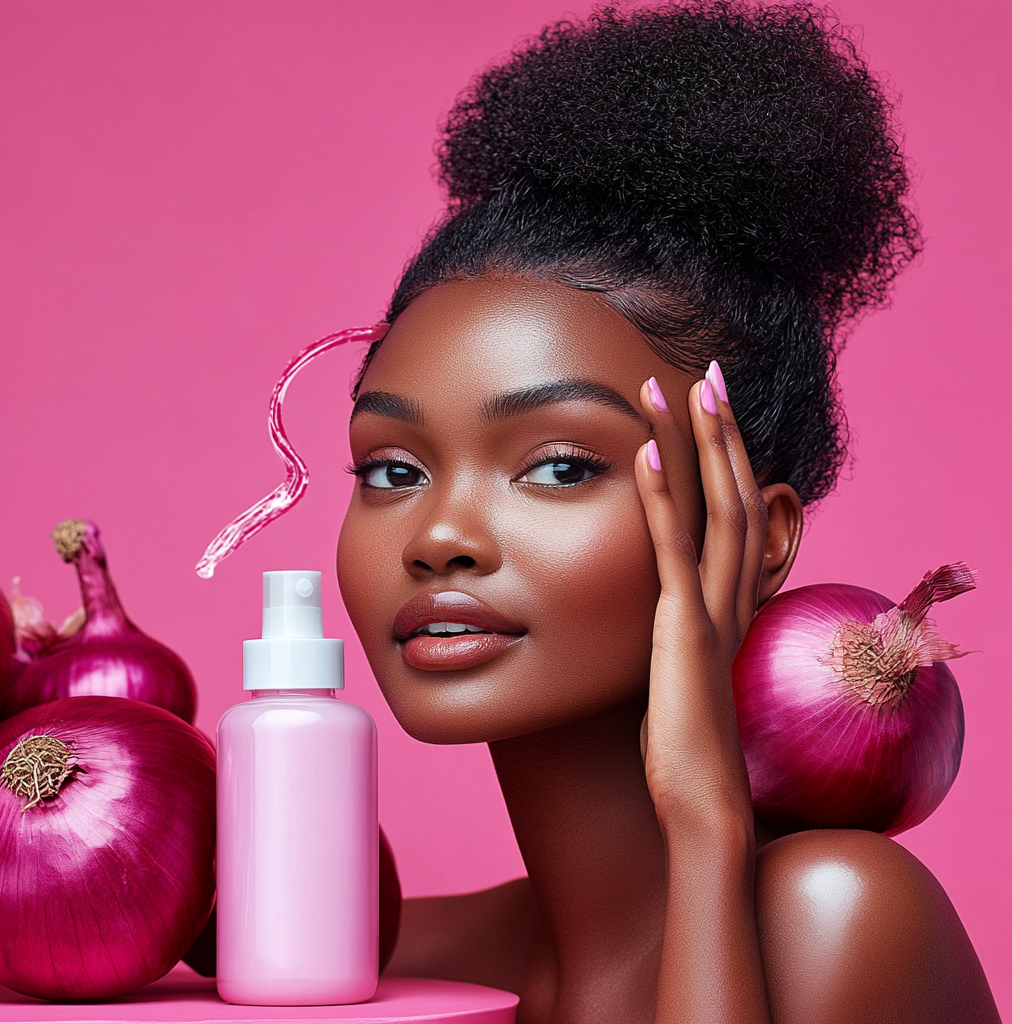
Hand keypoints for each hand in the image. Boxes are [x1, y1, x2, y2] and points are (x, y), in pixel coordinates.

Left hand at [635, 363, 767, 824]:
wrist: (704, 797)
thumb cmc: (686, 740)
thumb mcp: (682, 667)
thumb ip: (676, 628)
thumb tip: (653, 607)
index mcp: (732, 603)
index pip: (740, 516)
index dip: (732, 461)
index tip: (716, 416)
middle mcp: (733, 596)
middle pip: (739, 494)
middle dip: (725, 432)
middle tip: (712, 374)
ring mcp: (712, 609)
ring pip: (718, 508)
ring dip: (701, 442)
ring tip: (685, 386)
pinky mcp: (684, 627)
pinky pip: (671, 549)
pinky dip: (660, 495)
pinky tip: (645, 449)